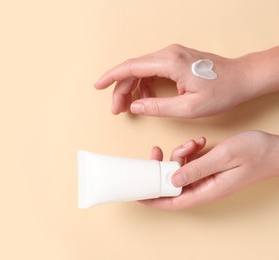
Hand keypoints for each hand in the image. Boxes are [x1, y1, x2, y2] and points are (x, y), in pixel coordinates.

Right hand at [94, 44, 253, 117]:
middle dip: (120, 89)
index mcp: (169, 62)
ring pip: (141, 70)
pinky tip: (145, 98)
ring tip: (127, 107)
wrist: (242, 78)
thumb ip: (158, 107)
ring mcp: (171, 55)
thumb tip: (134, 106)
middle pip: (133, 69)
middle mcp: (168, 54)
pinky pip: (151, 70)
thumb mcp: (189, 107)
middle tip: (116, 110)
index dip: (111, 77)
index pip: (130, 67)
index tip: (97, 86)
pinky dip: (143, 84)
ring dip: (131, 88)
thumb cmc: (222, 91)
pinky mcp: (175, 59)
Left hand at [140, 131, 278, 209]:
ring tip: (192, 143)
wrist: (277, 149)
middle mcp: (205, 187)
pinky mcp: (210, 168)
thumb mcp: (224, 157)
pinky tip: (198, 142)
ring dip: (179, 154)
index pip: (173, 202)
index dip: (153, 199)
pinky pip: (191, 162)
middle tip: (156, 151)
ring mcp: (207, 177)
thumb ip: (197, 169)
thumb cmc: (256, 153)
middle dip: (161, 168)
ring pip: (180, 170)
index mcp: (207, 190)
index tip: (137, 192)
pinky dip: (190, 150)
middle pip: (172, 184)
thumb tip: (172, 181)